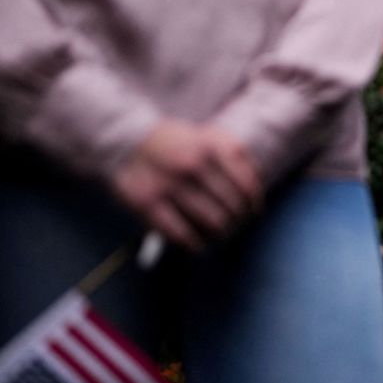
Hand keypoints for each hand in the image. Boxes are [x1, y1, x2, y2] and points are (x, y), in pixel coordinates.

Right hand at [110, 119, 262, 249]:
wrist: (125, 141)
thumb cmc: (177, 144)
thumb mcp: (209, 136)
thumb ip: (236, 157)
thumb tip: (256, 194)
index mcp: (212, 147)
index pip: (248, 187)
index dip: (253, 206)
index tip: (252, 214)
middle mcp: (193, 165)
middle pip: (233, 209)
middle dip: (238, 223)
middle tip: (234, 227)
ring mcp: (170, 184)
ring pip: (214, 224)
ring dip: (221, 236)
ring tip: (218, 236)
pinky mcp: (147, 203)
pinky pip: (182, 235)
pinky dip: (196, 245)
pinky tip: (198, 244)